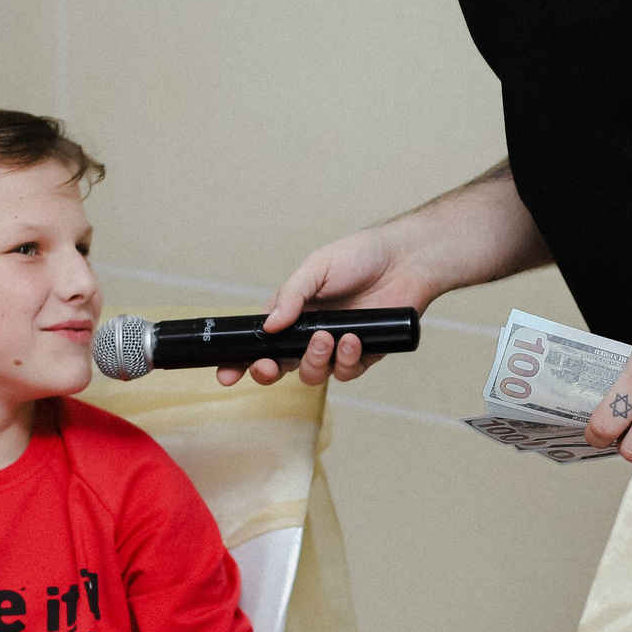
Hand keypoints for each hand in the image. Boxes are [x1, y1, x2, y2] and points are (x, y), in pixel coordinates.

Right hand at [217, 224, 436, 389]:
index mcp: (292, 313)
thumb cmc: (360, 257)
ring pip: (312, 374)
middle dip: (270, 372)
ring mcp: (336, 348)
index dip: (241, 360)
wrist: (405, 260)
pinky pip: (347, 372)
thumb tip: (269, 325)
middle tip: (271, 367)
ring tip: (326, 338)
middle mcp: (310, 334)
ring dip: (314, 360)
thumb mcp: (317, 267)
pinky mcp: (363, 356)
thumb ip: (291, 295)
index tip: (226, 374)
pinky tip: (353, 340)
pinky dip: (346, 360)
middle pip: (281, 367)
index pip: (260, 341)